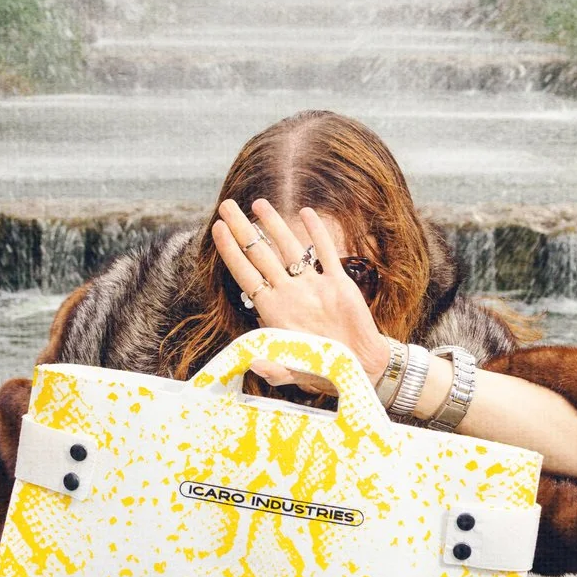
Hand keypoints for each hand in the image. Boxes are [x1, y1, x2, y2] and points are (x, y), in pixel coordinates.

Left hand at [209, 199, 391, 390]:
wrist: (359, 367)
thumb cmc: (323, 370)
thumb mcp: (294, 373)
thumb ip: (273, 369)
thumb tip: (252, 362)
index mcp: (275, 310)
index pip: (246, 274)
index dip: (230, 251)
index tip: (217, 228)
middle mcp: (290, 293)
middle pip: (260, 254)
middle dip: (242, 229)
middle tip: (226, 206)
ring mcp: (313, 286)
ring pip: (289, 248)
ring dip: (275, 224)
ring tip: (258, 203)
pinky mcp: (337, 283)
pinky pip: (325, 252)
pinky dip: (316, 232)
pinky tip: (306, 213)